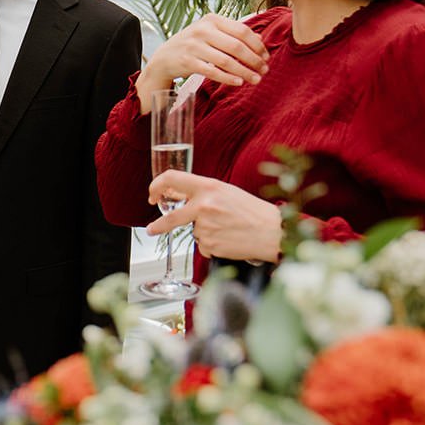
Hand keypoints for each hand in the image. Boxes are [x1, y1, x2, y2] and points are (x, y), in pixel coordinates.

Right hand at [138, 14, 268, 110]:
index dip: (257, 45)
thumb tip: (259, 40)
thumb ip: (233, 34)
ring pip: (226, 61)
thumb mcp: (211, 33)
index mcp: (212, 20)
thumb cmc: (194, 44)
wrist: (165, 56)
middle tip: (264, 70)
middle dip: (254, 60)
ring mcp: (193, 46)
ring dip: (244, 72)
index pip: (242, 30)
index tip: (266, 57)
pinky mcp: (187, 61)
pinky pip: (213, 72)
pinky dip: (228, 78)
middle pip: (236, 46)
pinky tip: (239, 82)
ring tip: (256, 80)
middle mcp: (202, 30)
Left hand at [146, 171, 282, 263]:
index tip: (152, 195)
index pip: (172, 178)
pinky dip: (212, 244)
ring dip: (205, 233)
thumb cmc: (252, 210)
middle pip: (171, 217)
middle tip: (152, 229)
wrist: (272, 232)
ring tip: (227, 229)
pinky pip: (203, 246)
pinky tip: (229, 239)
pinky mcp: (210, 245)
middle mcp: (204, 206)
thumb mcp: (225, 192)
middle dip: (158, 226)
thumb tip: (177, 197)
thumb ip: (201, 193)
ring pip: (194, 232)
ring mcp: (205, 227)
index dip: (157, 186)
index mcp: (208, 187)